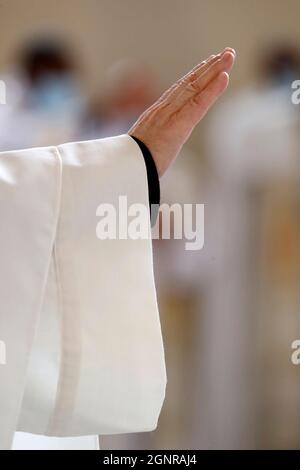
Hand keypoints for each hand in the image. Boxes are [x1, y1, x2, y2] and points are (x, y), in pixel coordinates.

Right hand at [129, 48, 235, 175]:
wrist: (122, 170)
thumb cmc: (132, 165)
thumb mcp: (143, 150)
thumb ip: (150, 145)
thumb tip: (152, 154)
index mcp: (155, 116)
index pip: (179, 91)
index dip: (194, 76)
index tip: (207, 64)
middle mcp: (162, 110)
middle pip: (189, 83)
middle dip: (208, 67)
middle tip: (226, 53)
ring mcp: (169, 115)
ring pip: (195, 87)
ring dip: (214, 70)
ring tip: (229, 55)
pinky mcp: (177, 125)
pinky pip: (198, 104)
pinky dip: (212, 90)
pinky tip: (224, 76)